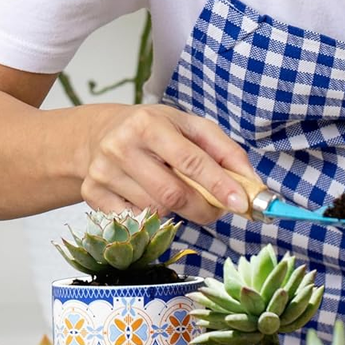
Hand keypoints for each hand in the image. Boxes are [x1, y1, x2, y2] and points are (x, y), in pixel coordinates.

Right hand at [80, 104, 252, 223]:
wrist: (98, 134)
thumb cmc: (154, 129)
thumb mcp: (190, 127)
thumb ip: (225, 152)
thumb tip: (252, 184)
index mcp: (149, 124)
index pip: (191, 161)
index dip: (219, 185)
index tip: (242, 204)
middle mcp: (122, 147)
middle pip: (173, 194)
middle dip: (204, 208)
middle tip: (218, 211)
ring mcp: (103, 172)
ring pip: (155, 210)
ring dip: (179, 211)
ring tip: (180, 194)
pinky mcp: (91, 194)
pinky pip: (135, 220)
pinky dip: (152, 216)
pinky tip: (150, 197)